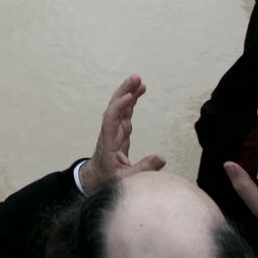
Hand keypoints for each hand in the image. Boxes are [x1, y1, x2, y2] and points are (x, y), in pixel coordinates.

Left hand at [79, 74, 166, 193]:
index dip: (119, 107)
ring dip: (128, 93)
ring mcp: (115, 130)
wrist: (96, 179)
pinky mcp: (120, 131)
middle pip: (115, 108)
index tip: (129, 96)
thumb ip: (144, 169)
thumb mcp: (126, 179)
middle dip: (124, 92)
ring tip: (138, 80)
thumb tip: (162, 158)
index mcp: (109, 142)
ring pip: (121, 108)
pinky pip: (125, 112)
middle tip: (135, 78)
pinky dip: (131, 102)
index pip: (111, 120)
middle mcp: (110, 132)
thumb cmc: (108, 179)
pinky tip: (138, 91)